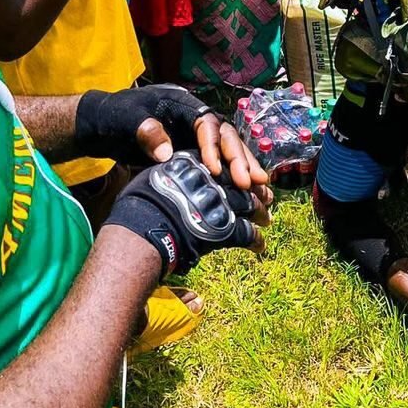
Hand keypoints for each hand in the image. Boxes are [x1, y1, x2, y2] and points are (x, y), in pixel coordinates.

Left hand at [75, 84, 268, 189]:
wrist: (104, 124)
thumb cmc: (116, 116)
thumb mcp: (127, 120)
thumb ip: (146, 132)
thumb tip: (168, 153)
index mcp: (182, 104)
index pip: (206, 122)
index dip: (214, 146)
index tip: (215, 170)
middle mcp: (195, 118)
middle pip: (225, 136)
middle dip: (239, 159)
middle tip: (252, 184)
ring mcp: (195, 135)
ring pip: (228, 150)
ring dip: (244, 169)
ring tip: (262, 193)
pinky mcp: (193, 151)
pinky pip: (219, 162)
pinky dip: (233, 177)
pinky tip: (248, 196)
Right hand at [104, 151, 271, 274]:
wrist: (145, 225)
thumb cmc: (141, 202)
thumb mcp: (152, 176)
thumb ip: (168, 172)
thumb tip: (165, 163)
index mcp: (196, 163)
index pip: (221, 164)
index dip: (234, 171)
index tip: (241, 177)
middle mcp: (213, 179)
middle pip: (240, 182)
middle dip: (254, 191)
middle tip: (266, 197)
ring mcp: (223, 203)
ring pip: (249, 205)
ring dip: (259, 213)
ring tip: (266, 219)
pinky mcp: (227, 228)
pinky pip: (247, 233)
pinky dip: (255, 239)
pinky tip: (259, 245)